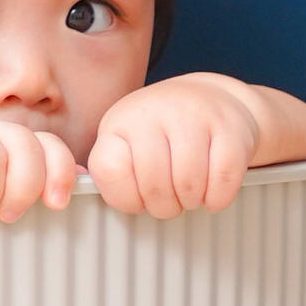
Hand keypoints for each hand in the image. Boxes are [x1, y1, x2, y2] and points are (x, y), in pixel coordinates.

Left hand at [88, 75, 264, 218]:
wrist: (212, 98)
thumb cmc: (161, 133)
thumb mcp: (126, 141)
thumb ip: (108, 170)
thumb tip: (75, 192)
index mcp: (120, 123)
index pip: (110, 172)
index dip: (126, 198)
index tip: (138, 197)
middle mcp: (153, 113)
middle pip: (154, 186)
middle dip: (165, 206)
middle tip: (171, 201)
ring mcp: (193, 116)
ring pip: (189, 184)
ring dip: (192, 201)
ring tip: (191, 193)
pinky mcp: (230, 127)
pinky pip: (223, 180)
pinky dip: (219, 197)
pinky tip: (213, 192)